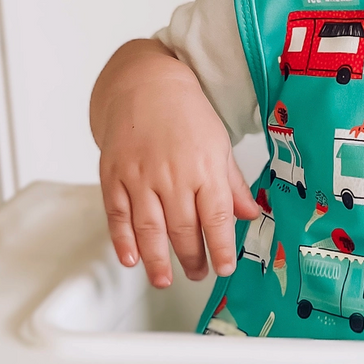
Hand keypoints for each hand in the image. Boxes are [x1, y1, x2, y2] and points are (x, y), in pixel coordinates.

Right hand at [91, 39, 258, 287]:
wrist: (144, 84)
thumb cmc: (185, 113)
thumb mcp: (219, 144)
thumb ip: (233, 184)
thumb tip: (250, 215)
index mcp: (204, 166)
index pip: (216, 217)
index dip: (221, 247)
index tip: (224, 268)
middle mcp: (172, 174)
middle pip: (182, 229)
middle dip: (191, 259)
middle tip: (197, 274)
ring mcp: (139, 176)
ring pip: (149, 228)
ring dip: (157, 260)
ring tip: (164, 279)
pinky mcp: (113, 175)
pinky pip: (117, 215)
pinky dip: (123, 241)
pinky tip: (131, 259)